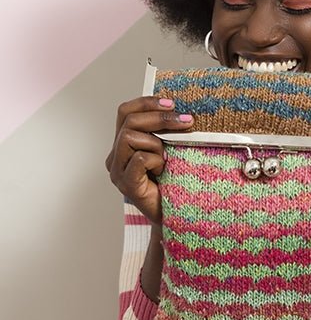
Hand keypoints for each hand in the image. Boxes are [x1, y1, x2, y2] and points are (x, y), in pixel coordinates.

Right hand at [105, 96, 193, 224]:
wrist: (176, 217)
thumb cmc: (173, 183)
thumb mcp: (169, 151)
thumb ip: (164, 133)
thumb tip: (179, 110)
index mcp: (123, 145)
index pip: (125, 112)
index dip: (146, 102)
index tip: (172, 103)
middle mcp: (115, 157)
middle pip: (129, 121)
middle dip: (160, 117)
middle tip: (186, 121)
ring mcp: (118, 171)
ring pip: (130, 137)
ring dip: (156, 144)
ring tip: (167, 159)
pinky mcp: (126, 185)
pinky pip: (139, 159)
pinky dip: (156, 160)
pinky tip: (163, 170)